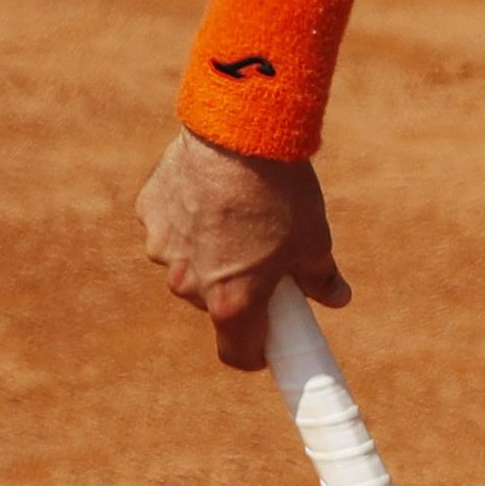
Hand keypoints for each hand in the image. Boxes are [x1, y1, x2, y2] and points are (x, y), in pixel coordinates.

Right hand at [137, 133, 344, 372]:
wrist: (240, 132)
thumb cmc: (282, 193)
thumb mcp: (313, 240)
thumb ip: (320, 278)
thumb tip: (336, 297)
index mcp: (232, 303)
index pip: (237, 353)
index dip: (257, 352)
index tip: (269, 342)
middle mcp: (188, 285)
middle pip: (213, 303)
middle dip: (235, 288)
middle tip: (263, 258)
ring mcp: (162, 249)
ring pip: (188, 263)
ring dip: (209, 251)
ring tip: (239, 214)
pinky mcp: (148, 212)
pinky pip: (171, 226)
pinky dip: (188, 218)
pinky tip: (212, 191)